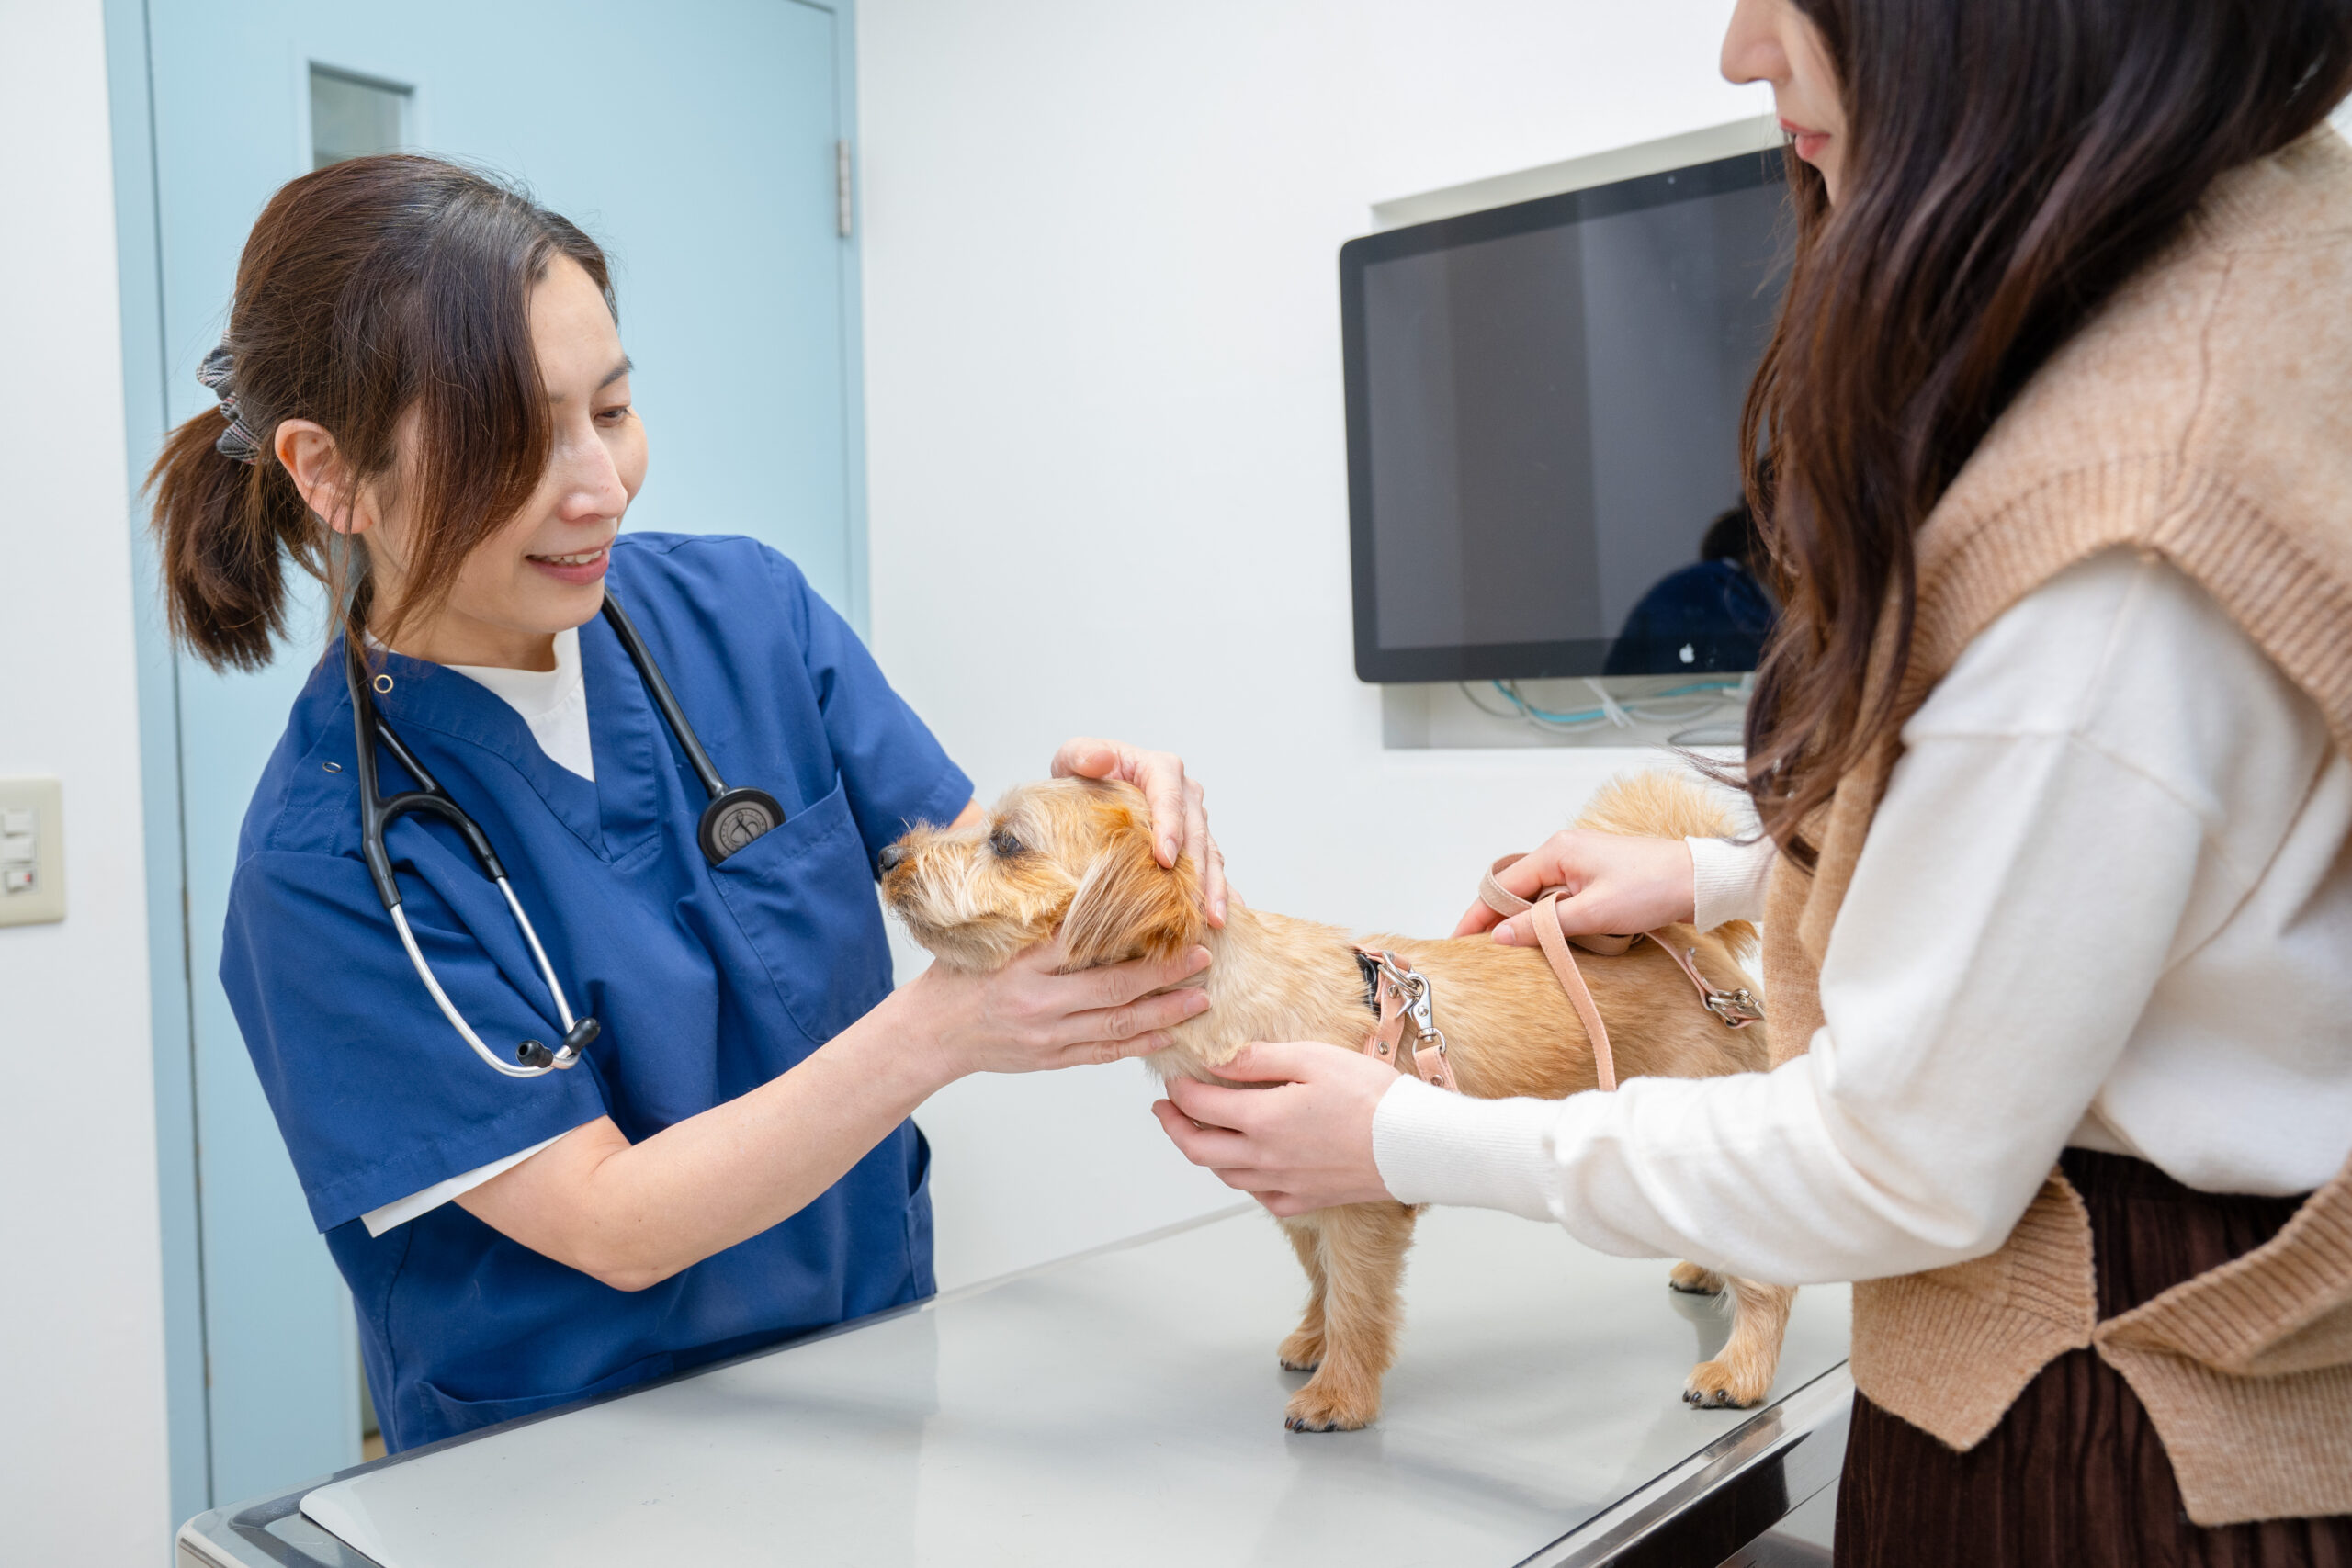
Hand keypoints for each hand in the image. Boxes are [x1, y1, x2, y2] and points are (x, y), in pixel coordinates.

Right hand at [906, 933, 1211, 1077]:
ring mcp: (1047, 1035)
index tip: (1171, 923)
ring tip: (1200, 1000)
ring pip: (1117, 1026)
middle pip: (1114, 989)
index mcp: (1024, 962)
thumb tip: (1078, 880)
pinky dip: (1138, 1044)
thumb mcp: (988, 936)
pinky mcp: (1051, 1059)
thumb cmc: (957, 977)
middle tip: (1203, 960)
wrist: (929, 1034)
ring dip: (1163, 1014)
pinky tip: (1167, 1035)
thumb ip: (1033, 916)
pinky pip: (1103, 1053)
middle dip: (1165, 976)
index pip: (1090, 946)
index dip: (1136, 938)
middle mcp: (1039, 1001)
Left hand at [1052, 737, 1227, 926]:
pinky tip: (1222, 923)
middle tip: (1195, 903)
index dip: (1170, 828)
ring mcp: (1194, 820)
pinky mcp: (1195, 844)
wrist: (1090, 792)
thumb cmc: (1083, 775)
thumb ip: (1081, 755)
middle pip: (1196, 833)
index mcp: (1161, 769)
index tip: (1164, 860)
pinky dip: (1219, 894)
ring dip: (1213, 888)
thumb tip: (1101, 759)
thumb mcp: (1071, 758)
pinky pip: (1212, 869)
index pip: (1170, 798)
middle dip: (1198, 870)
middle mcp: (1185, 793)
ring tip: (1214, 921)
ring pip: (1210, 855)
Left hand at [1151, 1042, 1397, 1215]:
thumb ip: (1258, 1059)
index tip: (1173, 1079)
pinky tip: (1248, 1166)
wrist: (1414, 1143)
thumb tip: (1216, 1060)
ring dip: (1204, 1153)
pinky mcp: (1306, 1200)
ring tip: (1200, 1133)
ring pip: (1225, 1175)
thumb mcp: (1311, 1058)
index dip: (1179, 1090)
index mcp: (1261, 1120)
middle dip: (1174, 1127)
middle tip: (1165, 1111)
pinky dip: (1243, 1180)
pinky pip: (1259, 1197)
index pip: (1199, 1106)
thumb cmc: (1370, 1095)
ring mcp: (1284, 1184)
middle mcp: (1264, 1158)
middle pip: (1198, 1149)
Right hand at [1452, 830, 1694, 944]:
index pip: (1502, 885)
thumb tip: (1499, 937)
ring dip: (1527, 920)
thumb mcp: (1593, 913)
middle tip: (1482, 951)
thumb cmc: (1653, 889)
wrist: (1700, 881)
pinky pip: (1559, 896)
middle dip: (1498, 918)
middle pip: (1516, 888)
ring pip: (1538, 894)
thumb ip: (1543, 926)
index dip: (1479, 915)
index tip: (1460, 941)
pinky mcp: (1596, 874)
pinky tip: (1548, 938)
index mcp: (1557, 851)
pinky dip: (1549, 917)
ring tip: (1510, 950)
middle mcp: (1564, 850)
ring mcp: (1581, 861)